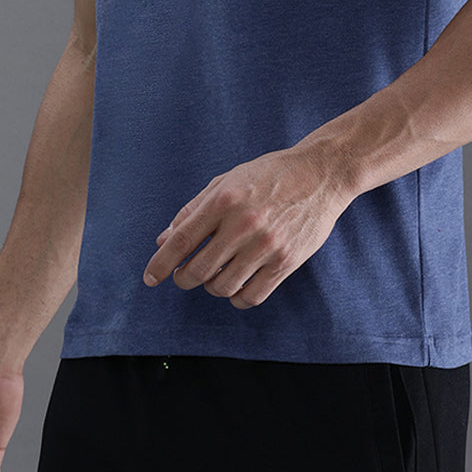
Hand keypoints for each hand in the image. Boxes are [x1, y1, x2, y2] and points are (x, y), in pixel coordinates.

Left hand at [142, 144, 350, 308]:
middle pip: (198, 270)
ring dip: (211, 286)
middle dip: (183, 278)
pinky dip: (237, 298)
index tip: (150, 278)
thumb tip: (164, 240)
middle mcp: (243, 224)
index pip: (182, 241)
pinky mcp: (286, 261)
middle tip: (184, 274)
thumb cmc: (270, 174)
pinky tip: (236, 286)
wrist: (320, 174)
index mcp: (224, 200)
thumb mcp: (227, 180)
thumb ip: (194, 209)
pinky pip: (251, 296)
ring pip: (222, 287)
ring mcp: (266, 245)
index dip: (160, 263)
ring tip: (216, 273)